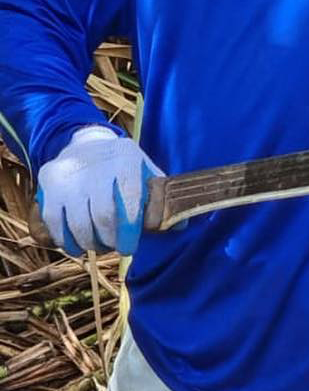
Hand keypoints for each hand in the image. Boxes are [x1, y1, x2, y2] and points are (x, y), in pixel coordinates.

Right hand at [37, 125, 158, 255]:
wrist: (87, 143)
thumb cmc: (124, 166)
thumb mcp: (146, 172)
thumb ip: (161, 198)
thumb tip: (178, 225)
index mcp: (126, 161)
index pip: (129, 202)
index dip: (129, 231)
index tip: (129, 248)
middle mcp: (95, 166)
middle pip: (101, 216)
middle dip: (110, 240)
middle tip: (115, 247)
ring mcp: (68, 175)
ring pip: (76, 222)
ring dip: (89, 243)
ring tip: (97, 246)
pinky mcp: (48, 183)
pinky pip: (53, 221)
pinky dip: (65, 239)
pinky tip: (76, 245)